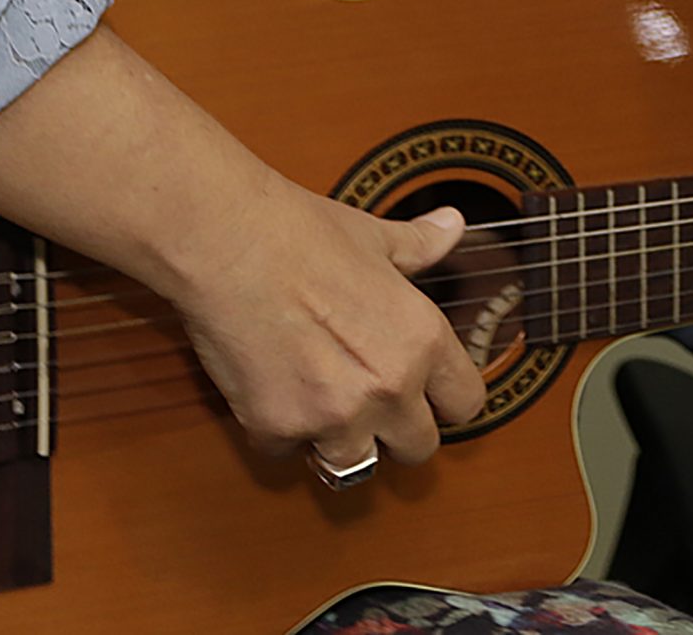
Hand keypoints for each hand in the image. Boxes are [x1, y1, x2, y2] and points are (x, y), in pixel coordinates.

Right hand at [164, 182, 487, 470]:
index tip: (428, 396)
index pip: (465, 404)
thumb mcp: (375, 237)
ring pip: (355, 467)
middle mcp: (388, 387)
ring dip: (340, 445)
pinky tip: (271, 392)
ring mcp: (333, 415)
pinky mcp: (277, 428)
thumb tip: (452, 225)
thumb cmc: (300, 233)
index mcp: (421, 340)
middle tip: (369, 404)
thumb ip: (421, 246)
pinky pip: (287, 453)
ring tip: (323, 408)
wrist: (226, 242)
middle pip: (418, 449)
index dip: (446, 401)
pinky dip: (279, 432)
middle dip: (395, 431)